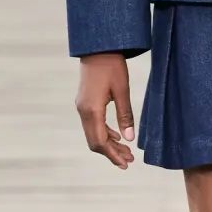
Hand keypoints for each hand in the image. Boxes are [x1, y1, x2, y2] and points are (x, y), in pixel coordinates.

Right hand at [75, 52, 135, 168]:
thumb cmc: (112, 66)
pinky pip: (92, 124)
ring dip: (109, 144)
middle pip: (95, 141)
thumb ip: (125, 115)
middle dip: (111, 153)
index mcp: (92, 110)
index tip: (126, 164)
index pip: (100, 142)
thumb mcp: (122, 90)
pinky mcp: (84, 103)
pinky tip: (117, 136)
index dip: (112, 155)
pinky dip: (104, 133)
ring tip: (126, 151)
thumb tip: (129, 139)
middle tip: (129, 161)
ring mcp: (82, 107)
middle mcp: (83, 111)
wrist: (98, 48)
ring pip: (93, 134)